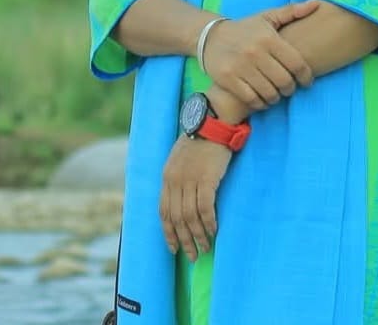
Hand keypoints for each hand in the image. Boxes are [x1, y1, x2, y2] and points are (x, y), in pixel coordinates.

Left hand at [160, 134, 231, 262]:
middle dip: (184, 240)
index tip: (174, 248)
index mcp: (167, 176)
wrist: (213, 121)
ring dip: (198, 236)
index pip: (163, 211)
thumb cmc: (201, 138)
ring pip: (190, 217)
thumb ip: (177, 177)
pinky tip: (214, 231)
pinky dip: (208, 223)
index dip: (168, 232)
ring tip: (206, 247)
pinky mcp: (206, 178)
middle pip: (176, 218)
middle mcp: (175, 180)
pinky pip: (205, 208)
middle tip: (193, 255)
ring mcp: (190, 179)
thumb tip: (180, 199)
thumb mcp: (180, 157)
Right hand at [203, 1, 318, 110]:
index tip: (307, 81)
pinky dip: (260, 103)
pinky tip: (262, 99)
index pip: (296, 63)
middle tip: (289, 88)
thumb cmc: (245, 28)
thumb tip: (316, 4)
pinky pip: (252, 99)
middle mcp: (255, 52)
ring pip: (269, 93)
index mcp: (269, 38)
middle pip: (284, 81)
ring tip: (276, 94)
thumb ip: (292, 11)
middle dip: (290, 89)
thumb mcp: (267, 17)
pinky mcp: (229, 79)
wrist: (210, 37)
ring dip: (276, 98)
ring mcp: (241, 67)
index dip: (306, 76)